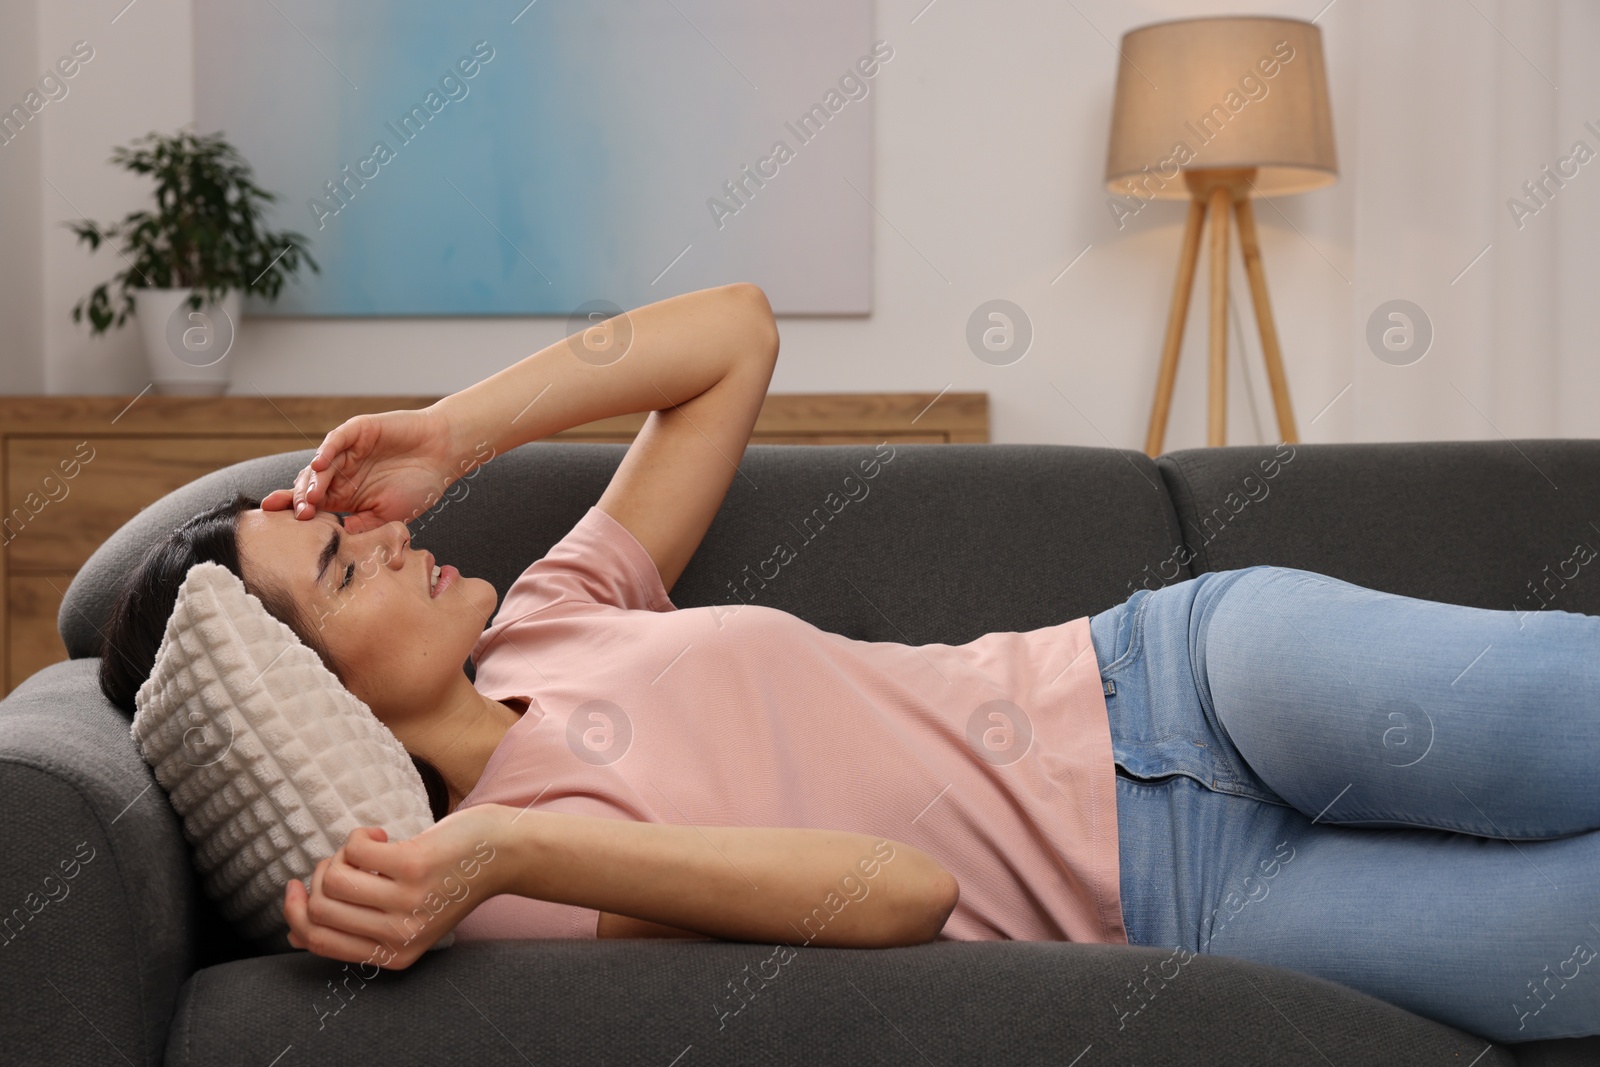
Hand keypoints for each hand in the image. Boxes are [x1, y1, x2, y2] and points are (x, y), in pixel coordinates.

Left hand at [261, 405, 486, 533]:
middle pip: (309, 485)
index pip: (313, 504)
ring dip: (312, 481)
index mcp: (346, 495)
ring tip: (310, 497)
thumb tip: (338, 537)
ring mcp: (348, 451)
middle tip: (300, 514)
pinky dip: (326, 450)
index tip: (280, 527)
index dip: (295, 512)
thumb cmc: (420, 487)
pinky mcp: (358, 431)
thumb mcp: (389, 516)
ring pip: (320, 465)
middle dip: (299, 500)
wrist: (444, 456)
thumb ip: (363, 526)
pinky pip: (336, 439)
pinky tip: (320, 464)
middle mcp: (342, 473)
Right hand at [282, 806, 508, 969]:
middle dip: (320, 877)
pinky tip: (382, 833)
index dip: (294, 912)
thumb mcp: (400, 918)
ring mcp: (407, 902)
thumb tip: (294, 934)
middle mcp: (399, 935)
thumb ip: (354, 929)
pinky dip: (359, 835)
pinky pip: (354, 850)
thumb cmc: (445, 880)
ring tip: (367, 848)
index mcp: (392, 955)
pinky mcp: (413, 866)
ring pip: (332, 879)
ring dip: (340, 855)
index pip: (318, 941)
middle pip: (319, 908)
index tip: (296, 886)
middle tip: (345, 861)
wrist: (501, 853)